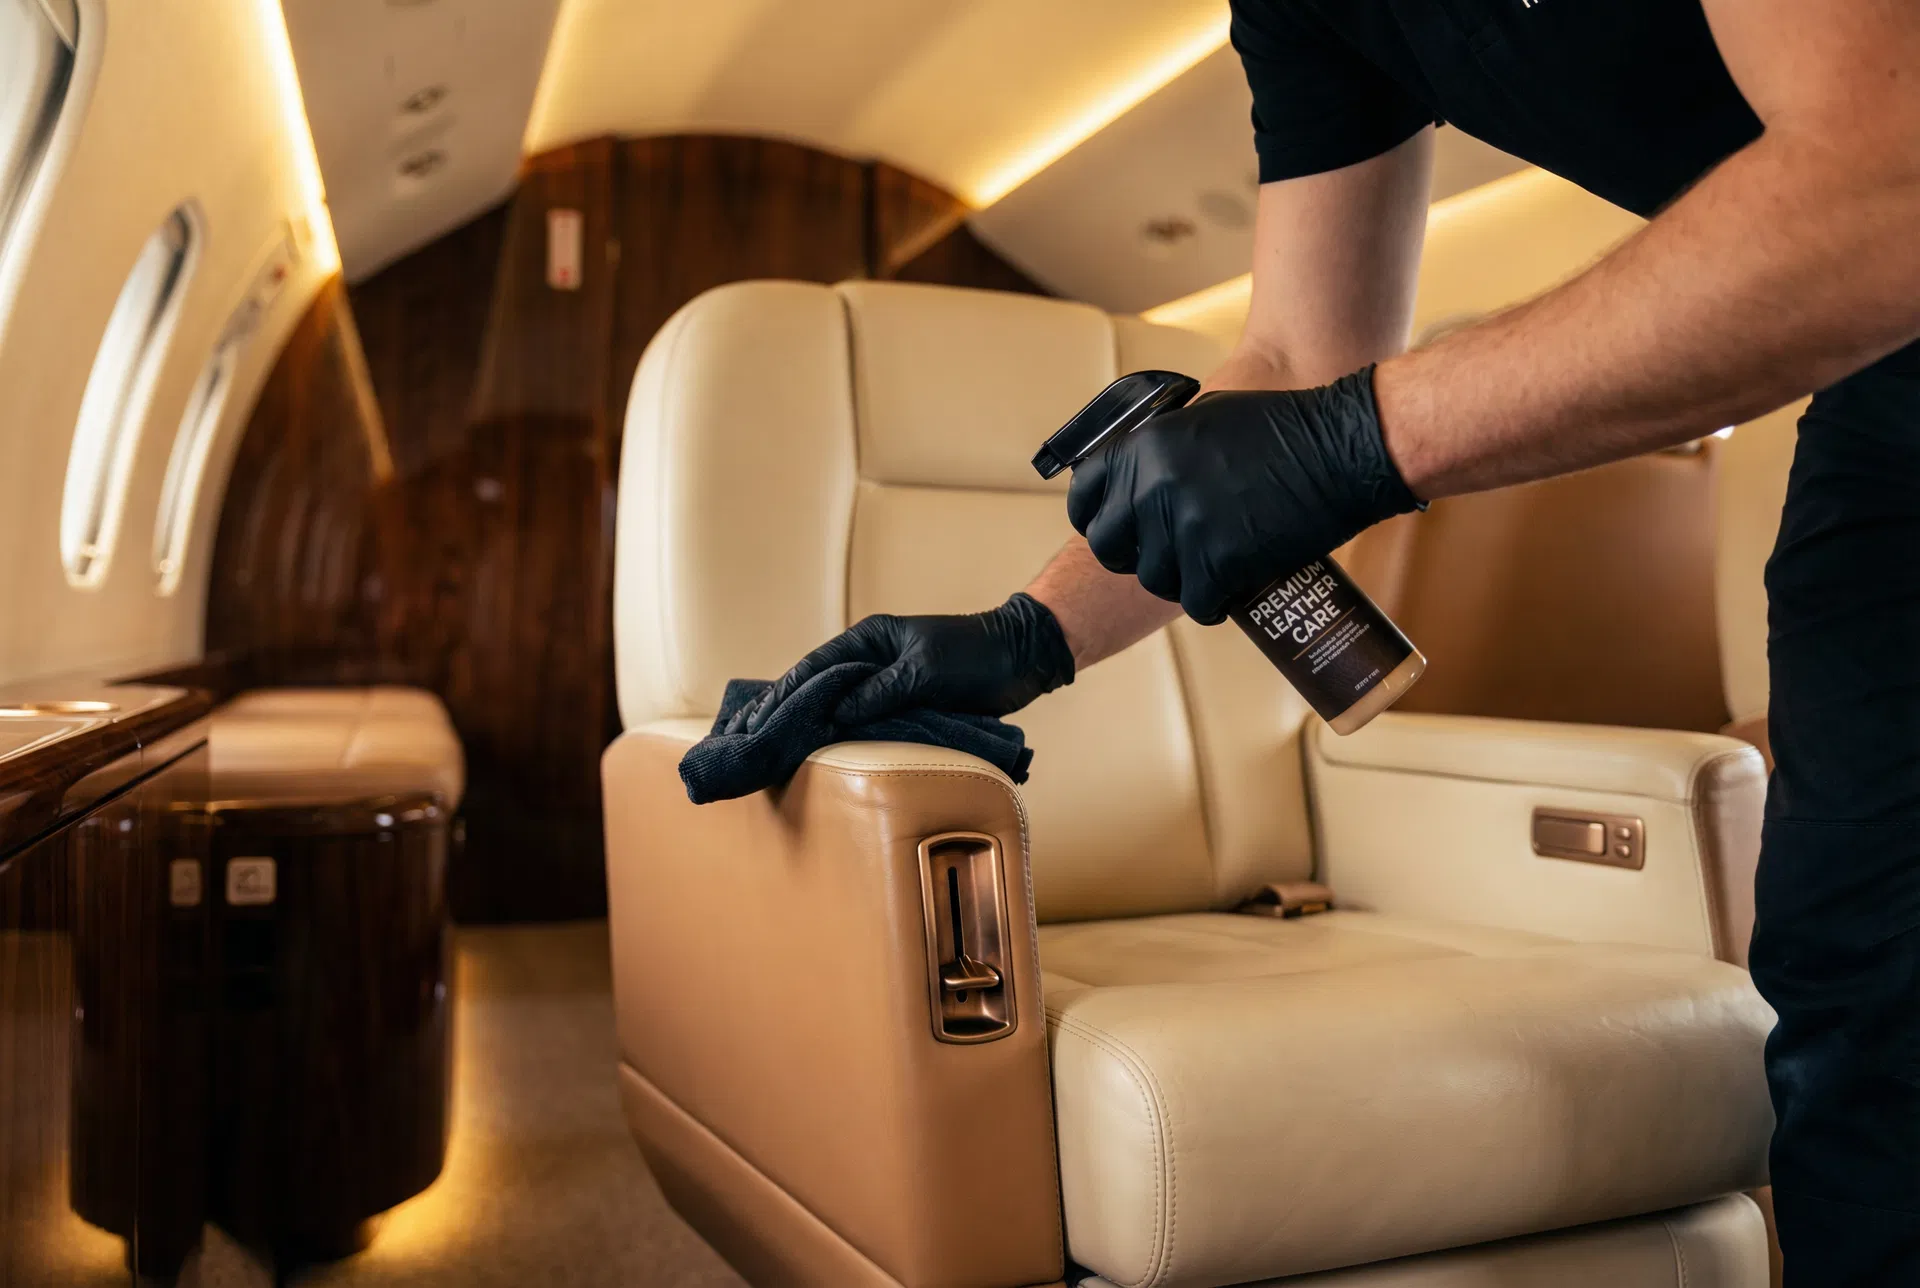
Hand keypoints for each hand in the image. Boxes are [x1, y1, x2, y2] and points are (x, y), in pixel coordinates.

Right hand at [731, 593, 1074, 733]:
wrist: (1021, 660)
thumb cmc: (974, 655)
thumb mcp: (923, 670)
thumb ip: (879, 692)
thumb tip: (833, 715)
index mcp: (868, 639)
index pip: (814, 667)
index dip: (783, 693)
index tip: (756, 718)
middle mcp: (869, 661)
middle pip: (815, 689)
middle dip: (781, 712)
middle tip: (746, 738)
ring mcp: (882, 685)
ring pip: (834, 709)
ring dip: (804, 729)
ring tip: (767, 751)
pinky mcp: (899, 707)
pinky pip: (859, 724)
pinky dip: (836, 738)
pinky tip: (814, 757)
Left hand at [1066, 367, 1421, 624]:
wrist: (1342, 448)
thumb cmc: (1284, 428)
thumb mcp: (1204, 419)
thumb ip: (1163, 450)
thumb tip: (1139, 480)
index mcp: (1143, 448)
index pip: (1085, 497)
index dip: (1096, 520)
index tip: (1116, 532)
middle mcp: (1151, 486)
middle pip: (1111, 548)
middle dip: (1134, 557)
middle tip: (1167, 558)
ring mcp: (1183, 526)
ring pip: (1156, 580)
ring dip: (1180, 582)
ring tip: (1210, 572)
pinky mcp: (1219, 561)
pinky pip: (1198, 603)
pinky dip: (1213, 605)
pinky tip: (1230, 595)